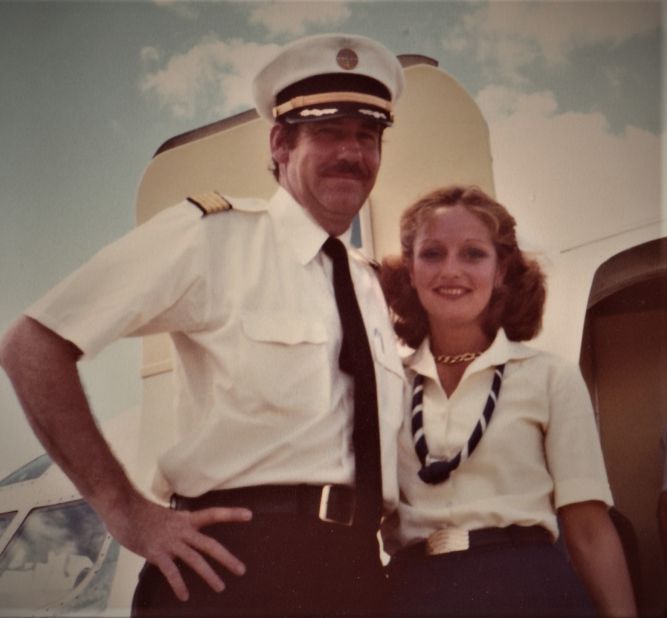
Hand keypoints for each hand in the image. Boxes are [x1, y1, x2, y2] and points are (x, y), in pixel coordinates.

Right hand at [106, 496, 251, 600]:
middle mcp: (182, 530)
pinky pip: (171, 571)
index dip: (232, 514)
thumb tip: (181, 538)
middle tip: (242, 570)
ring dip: (209, 574)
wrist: (122, 508)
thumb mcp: (166, 517)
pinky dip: (179, 584)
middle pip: (210, 544)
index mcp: (186, 519)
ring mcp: (170, 542)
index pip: (214, 514)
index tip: (250, 515)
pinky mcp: (156, 552)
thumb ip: (176, 528)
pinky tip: (184, 595)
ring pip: (195, 560)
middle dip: (226, 558)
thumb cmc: (141, 512)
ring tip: (220, 587)